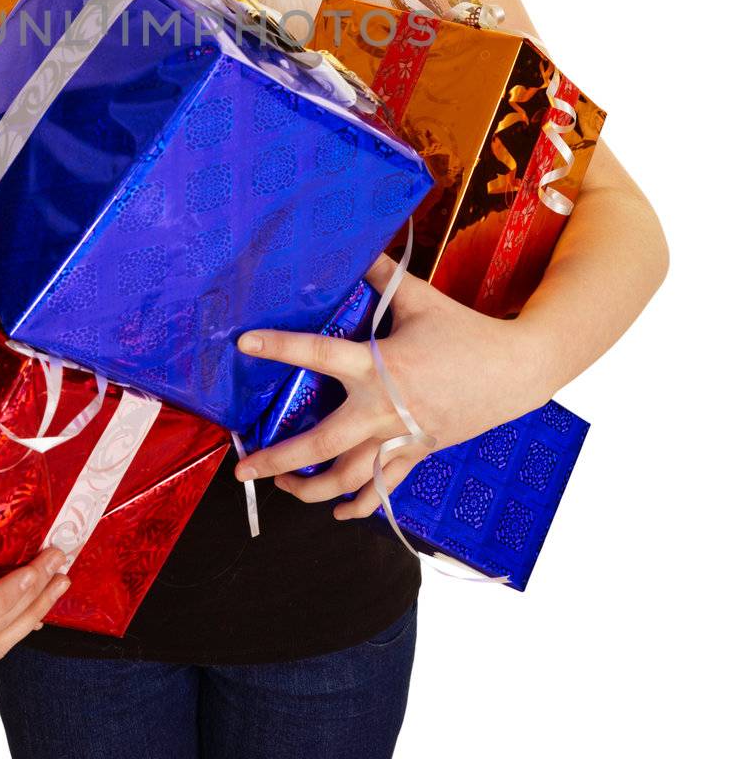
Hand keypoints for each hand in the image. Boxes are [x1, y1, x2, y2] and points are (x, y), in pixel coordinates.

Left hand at [233, 251, 548, 518]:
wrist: (515, 371)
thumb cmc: (465, 332)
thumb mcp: (421, 298)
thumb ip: (384, 275)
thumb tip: (361, 246)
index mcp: (377, 365)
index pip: (318, 354)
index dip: (279, 347)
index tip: (245, 344)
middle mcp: (382, 408)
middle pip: (322, 443)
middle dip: (278, 459)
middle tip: (243, 467)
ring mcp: (400, 437)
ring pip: (349, 477)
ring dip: (311, 489)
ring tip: (283, 487)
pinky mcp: (418, 453)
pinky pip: (383, 488)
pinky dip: (359, 505)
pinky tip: (337, 512)